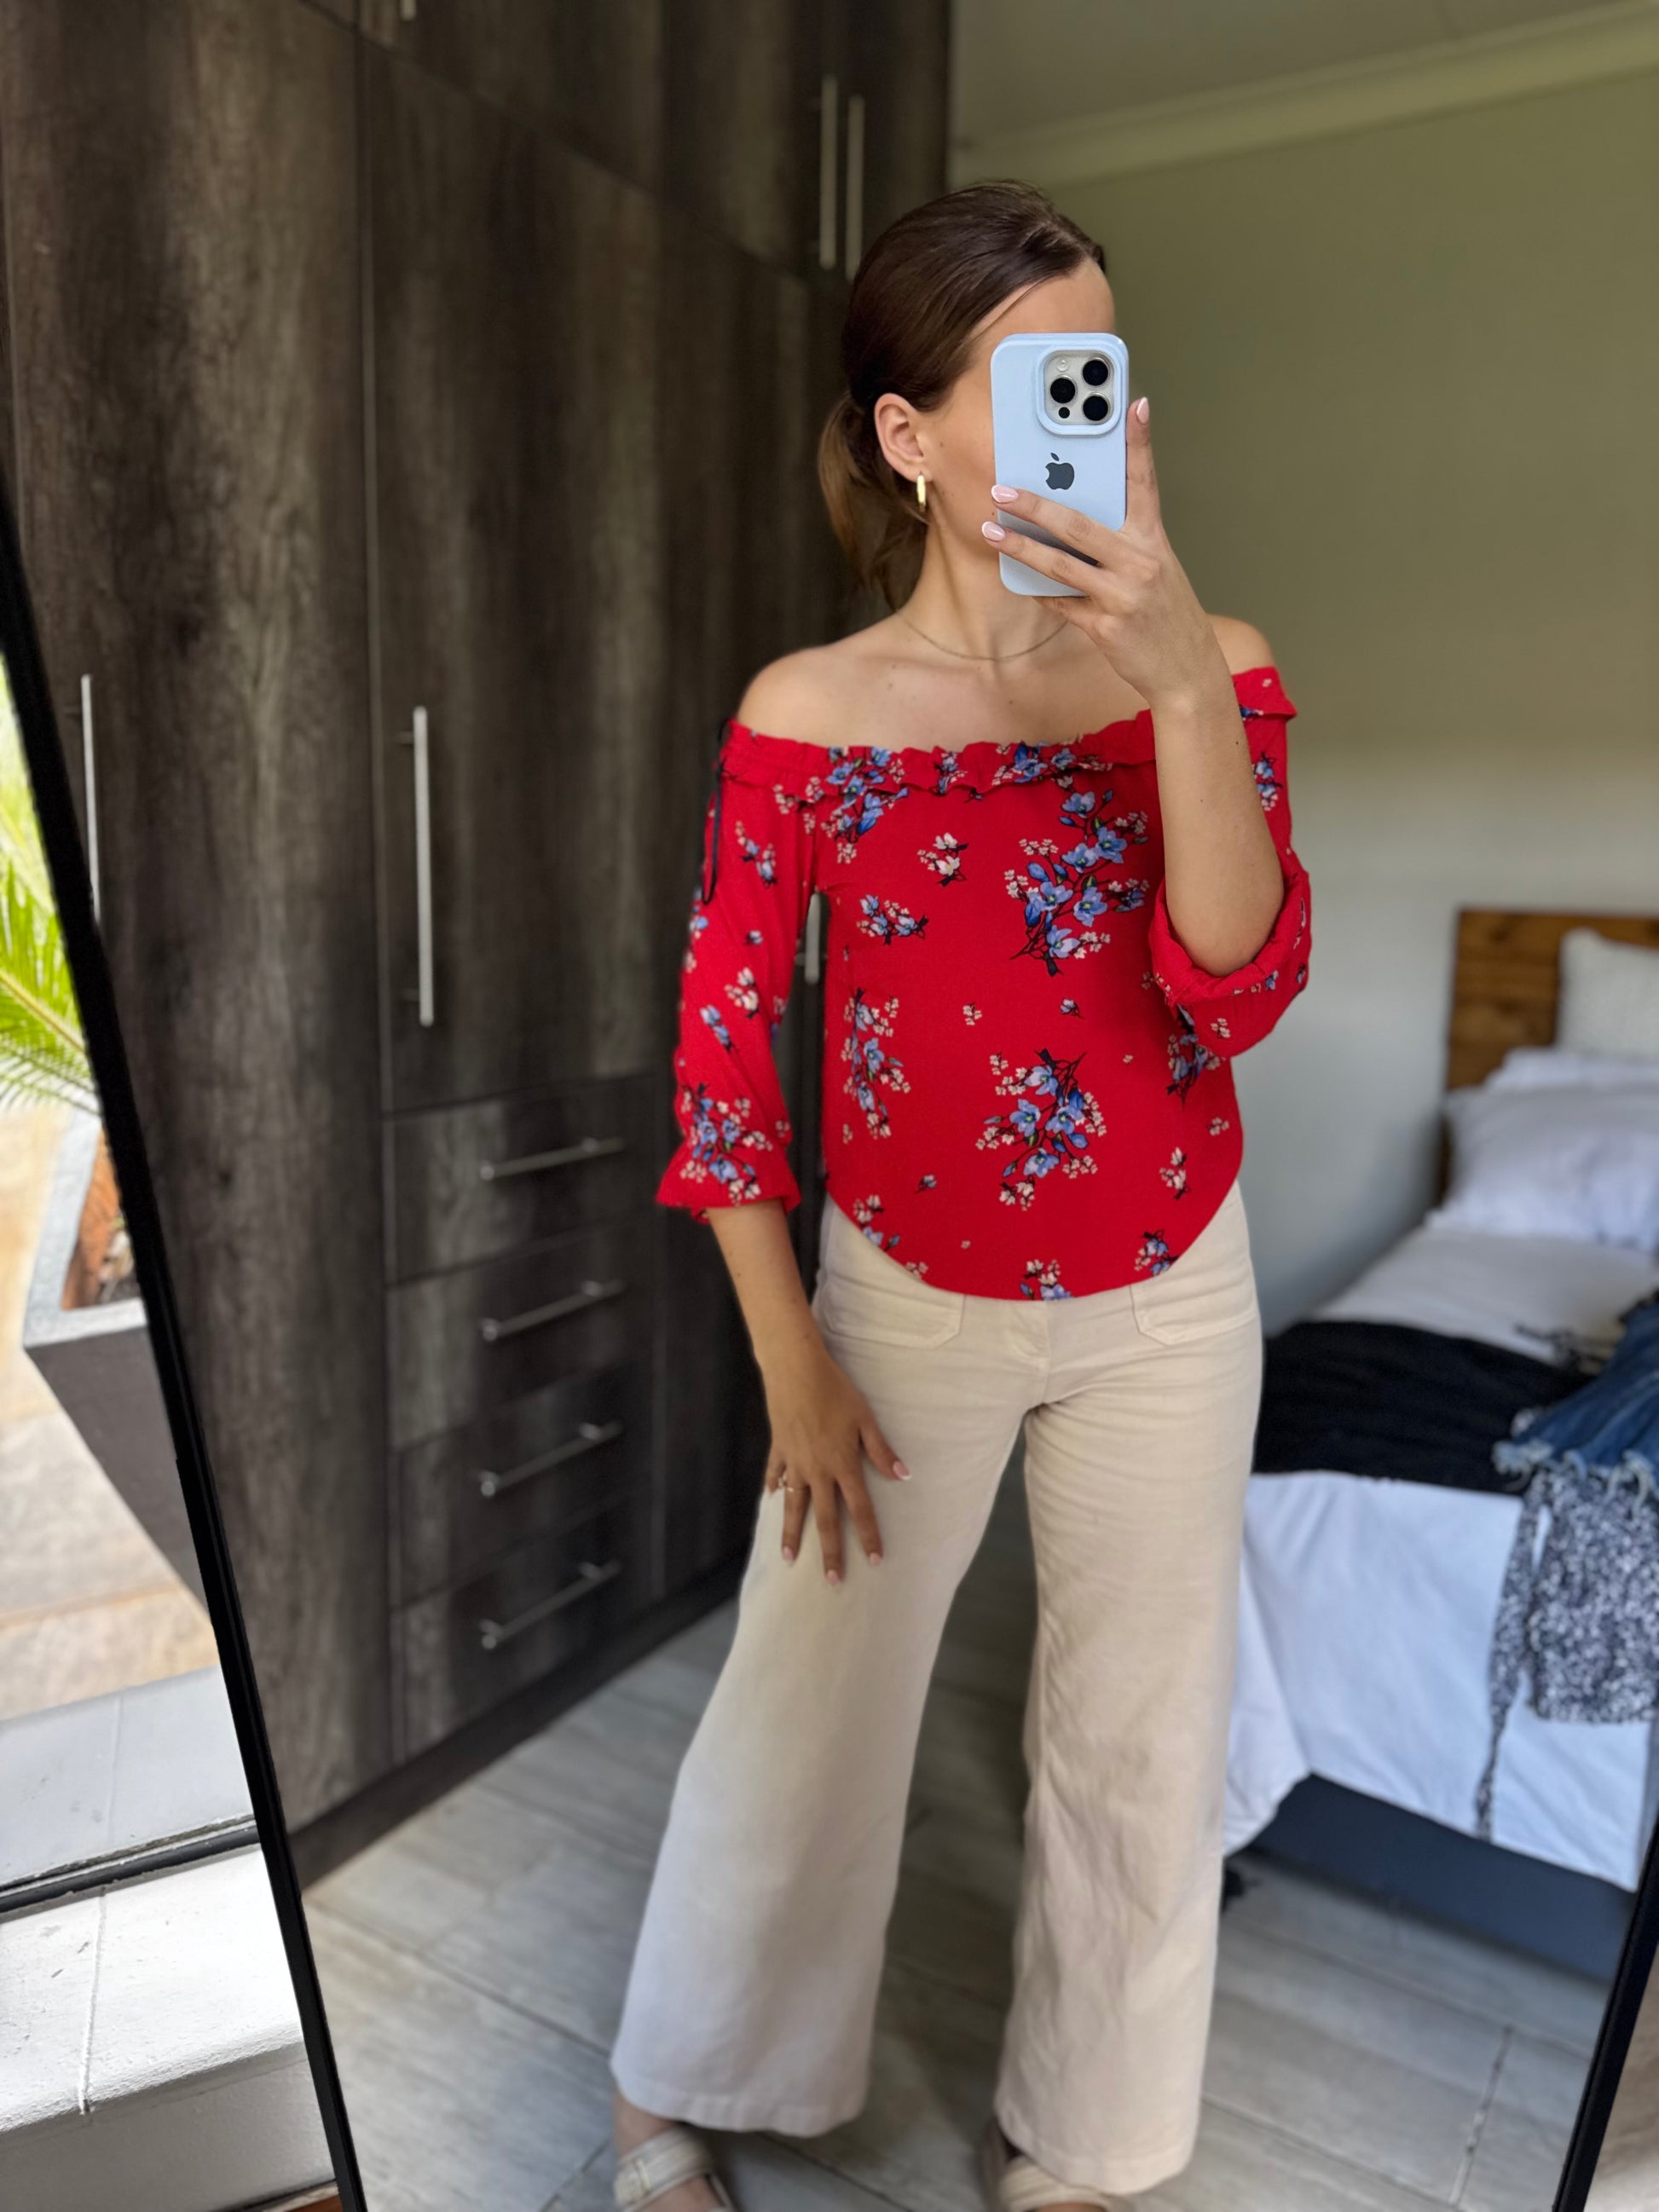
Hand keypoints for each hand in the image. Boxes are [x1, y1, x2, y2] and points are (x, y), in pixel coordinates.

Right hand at [761, 1341, 906, 1583]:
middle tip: (832, 1581)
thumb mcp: (865, 1418)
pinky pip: (775, 1474)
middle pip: (825, 1518)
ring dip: (792, 1533)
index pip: (860, 1509)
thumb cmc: (836, 1390)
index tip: (874, 1561)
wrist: (795, 1369)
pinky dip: (772, 1488)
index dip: (868, 1535)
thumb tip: (904, 1476)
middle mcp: (817, 1470)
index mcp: (842, 1464)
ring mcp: (794, 1462)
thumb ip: (881, 1450)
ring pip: (793, 1506)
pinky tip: (769, 1499)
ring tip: (789, 1558)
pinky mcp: (778, 1448)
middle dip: (830, 1552)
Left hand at [982, 394, 1231, 714]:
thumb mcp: (1157, 571)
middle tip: (1001, 490)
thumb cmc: (1166, 616)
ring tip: (991, 531)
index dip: (1139, 443)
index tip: (1133, 405)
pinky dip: (1040, 592)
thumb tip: (1071, 525)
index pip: (1145, 483)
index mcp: (1154, 541)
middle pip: (1079, 524)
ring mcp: (1122, 596)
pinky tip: (1019, 580)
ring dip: (1021, 548)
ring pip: (1061, 565)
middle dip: (1036, 505)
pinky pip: (1062, 604)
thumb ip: (1122, 544)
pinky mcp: (1106, 627)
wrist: (1188, 672)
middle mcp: (1140, 563)